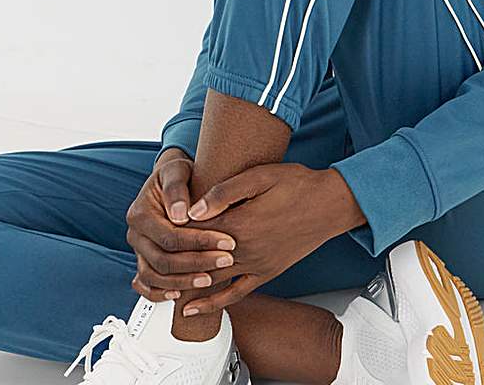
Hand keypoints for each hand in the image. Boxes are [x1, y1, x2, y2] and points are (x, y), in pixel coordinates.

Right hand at [126, 149, 238, 301]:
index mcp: (140, 213)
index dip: (200, 242)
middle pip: (163, 260)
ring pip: (155, 277)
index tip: (227, 242)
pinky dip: (159, 293)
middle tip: (226, 261)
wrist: (172, 181)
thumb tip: (180, 214)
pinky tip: (180, 295)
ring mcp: (138, 250)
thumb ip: (177, 188)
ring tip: (210, 279)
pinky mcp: (143, 260)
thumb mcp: (177, 171)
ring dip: (183, 282)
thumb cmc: (177, 174)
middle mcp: (135, 234)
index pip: (171, 237)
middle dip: (197, 263)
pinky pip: (145, 284)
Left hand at [174, 161, 337, 316]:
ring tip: (161, 282)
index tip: (159, 221)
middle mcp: (245, 249)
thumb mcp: (260, 176)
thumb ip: (224, 191)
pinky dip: (213, 303)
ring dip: (187, 281)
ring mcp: (256, 264)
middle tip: (153, 252)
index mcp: (240, 222)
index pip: (196, 230)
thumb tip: (193, 208)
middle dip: (175, 256)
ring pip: (212, 279)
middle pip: (199, 257)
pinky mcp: (266, 273)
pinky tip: (194, 308)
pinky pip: (235, 294)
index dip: (175, 226)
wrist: (330, 204)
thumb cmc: (297, 184)